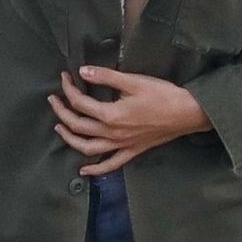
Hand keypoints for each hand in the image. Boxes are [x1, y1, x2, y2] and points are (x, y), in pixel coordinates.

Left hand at [48, 66, 209, 174]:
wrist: (187, 113)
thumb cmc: (162, 94)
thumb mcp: (133, 81)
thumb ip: (106, 76)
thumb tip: (82, 71)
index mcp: (110, 114)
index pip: (80, 103)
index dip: (68, 89)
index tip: (65, 77)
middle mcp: (112, 133)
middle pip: (78, 125)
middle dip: (61, 112)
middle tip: (53, 100)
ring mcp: (121, 145)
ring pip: (88, 148)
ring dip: (70, 139)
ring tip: (60, 127)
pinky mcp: (131, 151)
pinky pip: (110, 164)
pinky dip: (95, 169)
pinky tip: (84, 170)